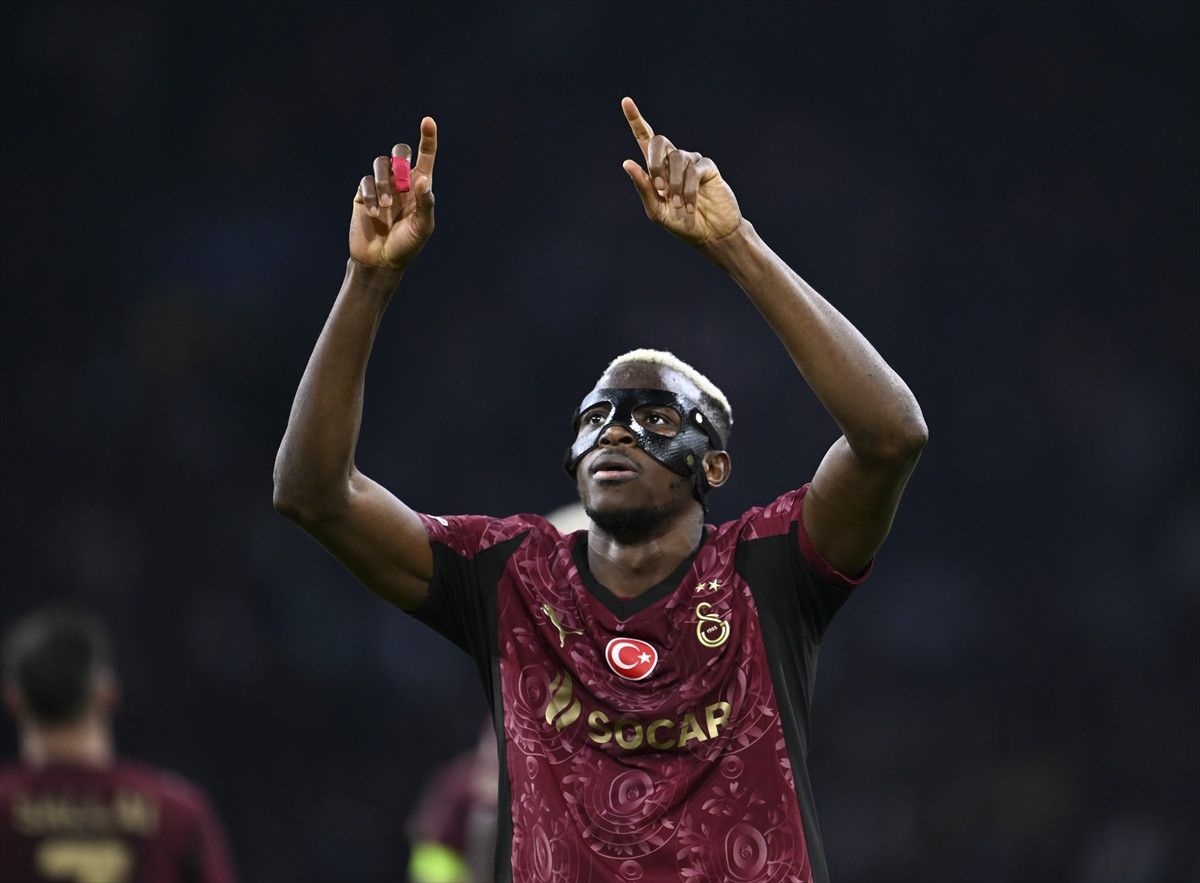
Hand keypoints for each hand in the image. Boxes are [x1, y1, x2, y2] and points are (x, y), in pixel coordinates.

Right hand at [349, 117, 436, 269]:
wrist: (380, 262)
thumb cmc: (406, 246)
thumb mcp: (422, 227)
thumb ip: (425, 203)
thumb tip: (421, 179)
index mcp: (420, 187)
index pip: (426, 156)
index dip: (428, 137)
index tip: (428, 120)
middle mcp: (401, 182)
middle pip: (400, 153)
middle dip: (401, 159)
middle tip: (403, 180)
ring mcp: (381, 186)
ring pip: (381, 164)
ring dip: (384, 183)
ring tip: (386, 207)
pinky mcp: (363, 194)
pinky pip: (365, 182)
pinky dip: (371, 195)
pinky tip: (374, 212)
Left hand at [621, 97, 742, 247]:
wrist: (711, 235)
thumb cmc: (682, 224)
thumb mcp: (656, 210)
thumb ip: (643, 188)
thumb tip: (627, 162)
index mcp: (657, 169)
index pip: (645, 139)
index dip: (635, 120)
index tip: (626, 101)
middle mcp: (674, 161)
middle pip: (658, 141)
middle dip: (654, 162)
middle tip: (659, 187)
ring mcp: (692, 162)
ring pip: (676, 159)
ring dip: (675, 185)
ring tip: (679, 205)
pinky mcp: (708, 167)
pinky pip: (694, 171)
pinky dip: (689, 191)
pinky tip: (690, 207)